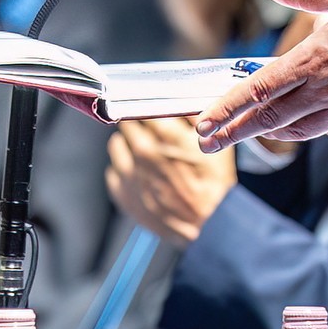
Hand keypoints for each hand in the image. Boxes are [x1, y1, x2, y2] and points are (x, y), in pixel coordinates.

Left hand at [106, 116, 236, 243]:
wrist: (208, 226)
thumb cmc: (213, 187)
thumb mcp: (214, 143)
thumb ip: (196, 120)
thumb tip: (183, 102)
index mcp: (165, 136)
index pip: (144, 106)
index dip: (150, 108)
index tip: (153, 111)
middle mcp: (144, 151)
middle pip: (128, 123)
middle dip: (138, 125)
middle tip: (151, 133)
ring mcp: (130, 174)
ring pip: (116, 145)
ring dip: (127, 145)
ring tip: (143, 153)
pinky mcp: (124, 193)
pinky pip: (113, 171)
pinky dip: (123, 170)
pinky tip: (140, 174)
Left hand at [196, 0, 327, 148]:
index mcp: (316, 59)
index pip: (258, 91)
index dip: (226, 110)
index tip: (203, 123)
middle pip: (270, 120)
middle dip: (234, 133)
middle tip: (207, 141)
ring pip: (299, 131)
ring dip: (270, 133)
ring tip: (248, 133)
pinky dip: (313, 127)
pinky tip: (303, 122)